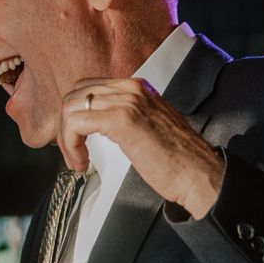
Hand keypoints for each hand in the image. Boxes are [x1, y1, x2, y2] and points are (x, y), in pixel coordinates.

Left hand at [60, 78, 223, 217]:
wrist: (198, 174)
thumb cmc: (176, 161)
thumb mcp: (144, 128)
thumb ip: (121, 119)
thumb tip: (89, 125)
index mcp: (137, 88)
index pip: (87, 89)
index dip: (74, 116)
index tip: (76, 142)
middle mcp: (132, 88)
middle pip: (75, 95)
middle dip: (65, 127)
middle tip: (73, 154)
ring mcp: (128, 101)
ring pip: (71, 108)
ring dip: (66, 138)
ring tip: (77, 160)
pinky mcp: (123, 119)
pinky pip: (77, 123)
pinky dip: (71, 144)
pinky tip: (82, 162)